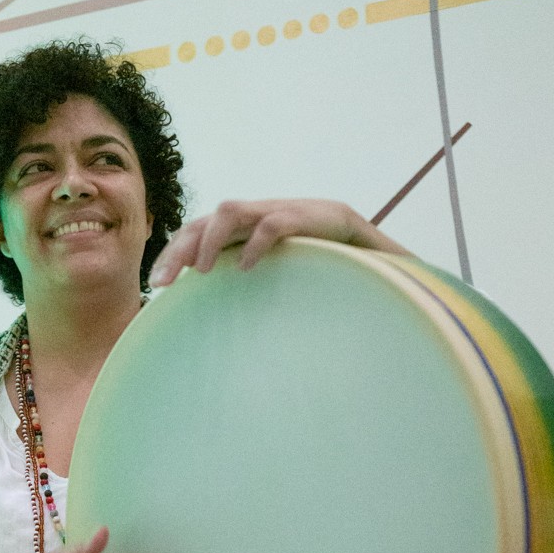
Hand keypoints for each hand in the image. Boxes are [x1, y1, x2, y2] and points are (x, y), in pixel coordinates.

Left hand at [149, 198, 407, 285]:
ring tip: (201, 272)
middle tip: (164, 285)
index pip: (201, 231)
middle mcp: (268, 214)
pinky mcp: (319, 216)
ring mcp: (291, 211)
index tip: (157, 288)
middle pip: (206, 220)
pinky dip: (257, 243)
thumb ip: (256, 301)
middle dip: (179, 249)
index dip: (176, 254)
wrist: (396, 268)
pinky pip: (276, 223)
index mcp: (256, 231)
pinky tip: (247, 267)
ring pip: (231, 211)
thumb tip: (213, 341)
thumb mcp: (288, 293)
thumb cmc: (341, 286)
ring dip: (209, 240)